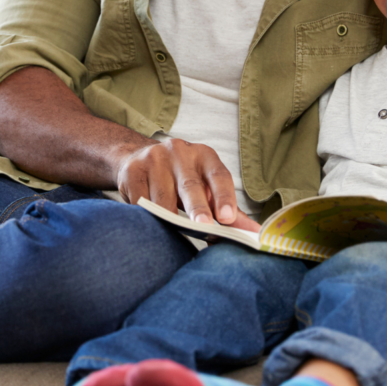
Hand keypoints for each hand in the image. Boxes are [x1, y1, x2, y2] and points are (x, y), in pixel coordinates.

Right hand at [114, 138, 261, 229]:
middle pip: (190, 185)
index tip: (228, 218)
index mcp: (204, 156)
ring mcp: (153, 159)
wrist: (138, 157)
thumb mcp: (205, 186)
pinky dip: (147, 216)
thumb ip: (228, 209)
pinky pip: (140, 201)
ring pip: (162, 197)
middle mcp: (179, 152)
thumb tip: (254, 232)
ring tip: (174, 233)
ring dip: (169, 219)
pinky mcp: (132, 170)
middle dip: (197, 208)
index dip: (225, 197)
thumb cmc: (181, 177)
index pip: (219, 176)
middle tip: (205, 227)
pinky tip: (151, 224)